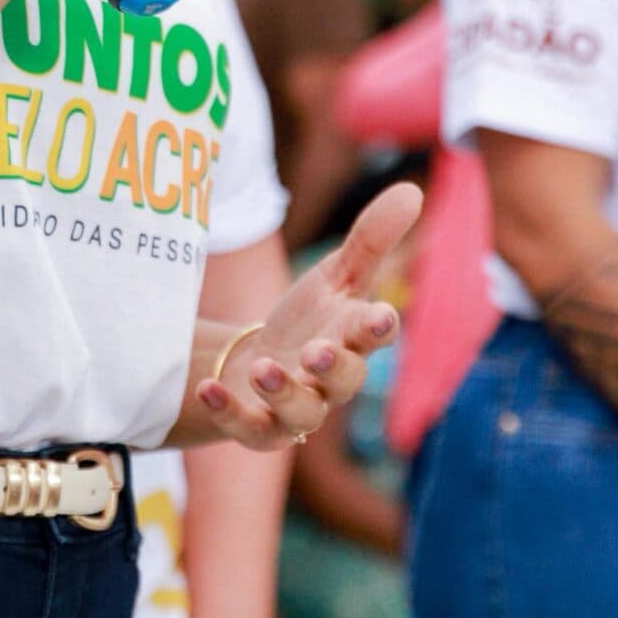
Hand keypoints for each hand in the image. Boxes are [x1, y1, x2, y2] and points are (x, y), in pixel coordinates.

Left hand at [195, 184, 422, 451]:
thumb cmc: (309, 322)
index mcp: (353, 340)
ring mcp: (297, 409)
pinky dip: (228, 410)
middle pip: (344, 381)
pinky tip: (206, 388)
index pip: (375, 335)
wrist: (257, 367)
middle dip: (332, 368)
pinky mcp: (259, 428)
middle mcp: (331, 381)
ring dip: (282, 392)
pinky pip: (248, 427)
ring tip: (261, 369)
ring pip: (300, 412)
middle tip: (315, 352)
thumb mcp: (336, 276)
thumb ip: (370, 239)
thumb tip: (412, 190)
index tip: (381, 315)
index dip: (379, 327)